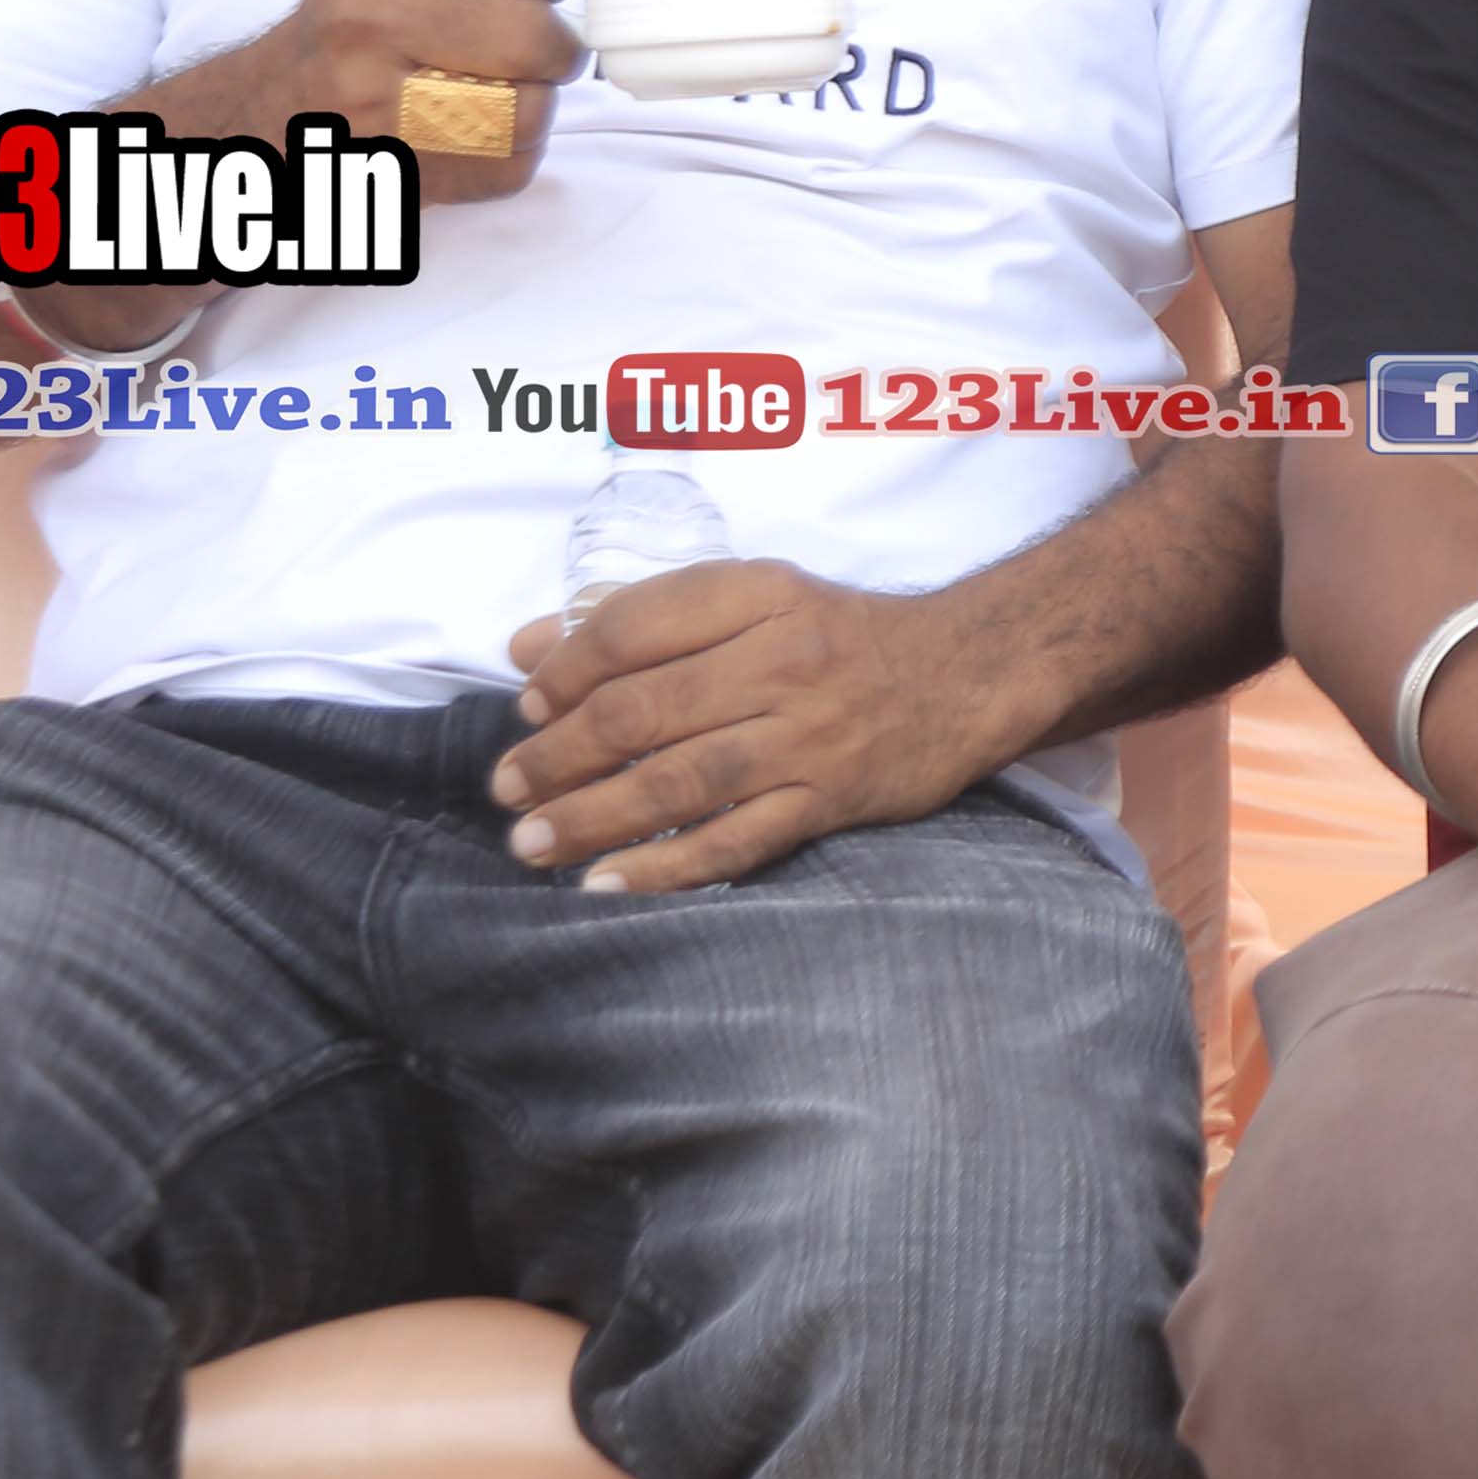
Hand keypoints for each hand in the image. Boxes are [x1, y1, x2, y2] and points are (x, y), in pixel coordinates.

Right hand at [194, 0, 589, 206]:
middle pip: (531, 35)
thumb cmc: (358, 19)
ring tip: (508, 87)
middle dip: (559, 44)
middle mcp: (371, 20)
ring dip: (538, 101)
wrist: (270, 107)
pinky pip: (510, 165)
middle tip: (541, 45)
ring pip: (529, 109)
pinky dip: (516, 150)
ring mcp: (378, 103)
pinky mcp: (397, 170)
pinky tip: (481, 130)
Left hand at [495, 555, 1008, 889]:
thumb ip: (641, 617)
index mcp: (757, 594)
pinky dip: (666, 867)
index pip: (633, 628)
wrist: (971, 672)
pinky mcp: (831, 799)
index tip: (528, 711)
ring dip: (592, 818)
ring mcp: (809, 735)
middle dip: (559, 758)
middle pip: (643, 712)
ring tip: (532, 844)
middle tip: (506, 791)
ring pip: (679, 782)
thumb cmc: (841, 636)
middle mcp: (783, 659)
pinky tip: (608, 885)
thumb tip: (527, 648)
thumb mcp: (752, 598)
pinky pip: (735, 840)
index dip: (565, 673)